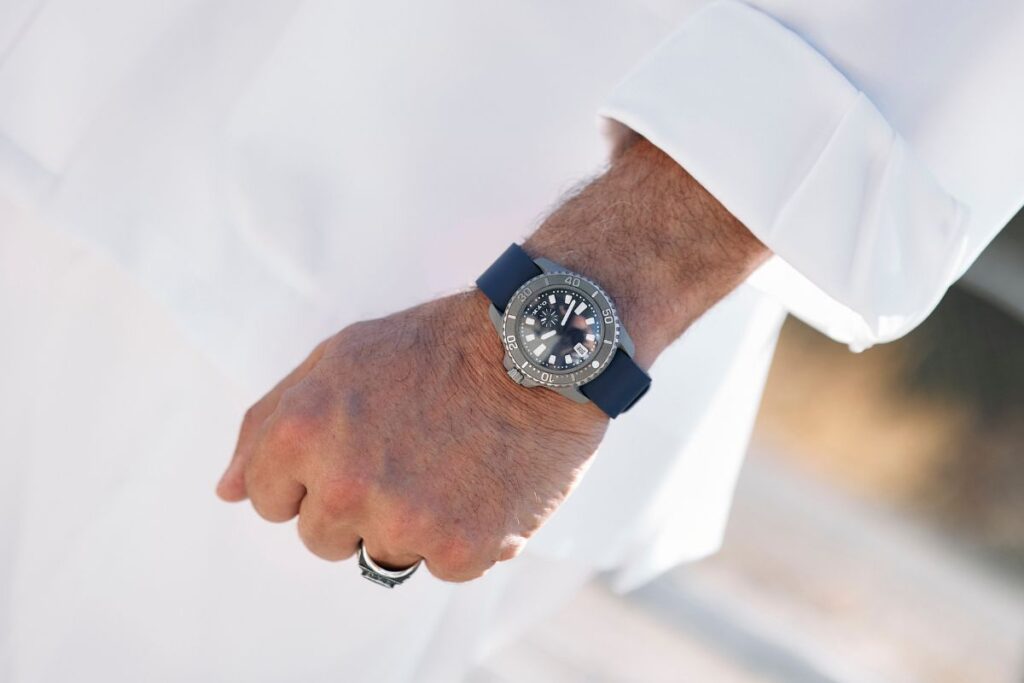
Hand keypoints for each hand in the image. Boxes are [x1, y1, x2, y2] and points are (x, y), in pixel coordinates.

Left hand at [216, 291, 607, 580]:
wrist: (535, 347)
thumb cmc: (433, 348)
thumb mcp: (336, 360)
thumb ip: (269, 425)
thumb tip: (228, 492)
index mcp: (300, 434)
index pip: (270, 501)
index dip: (314, 473)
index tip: (358, 444)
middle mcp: (344, 485)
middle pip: (322, 539)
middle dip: (358, 503)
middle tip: (410, 450)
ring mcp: (404, 522)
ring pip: (383, 556)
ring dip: (412, 523)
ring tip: (449, 463)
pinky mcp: (462, 548)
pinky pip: (443, 567)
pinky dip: (464, 534)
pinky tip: (482, 482)